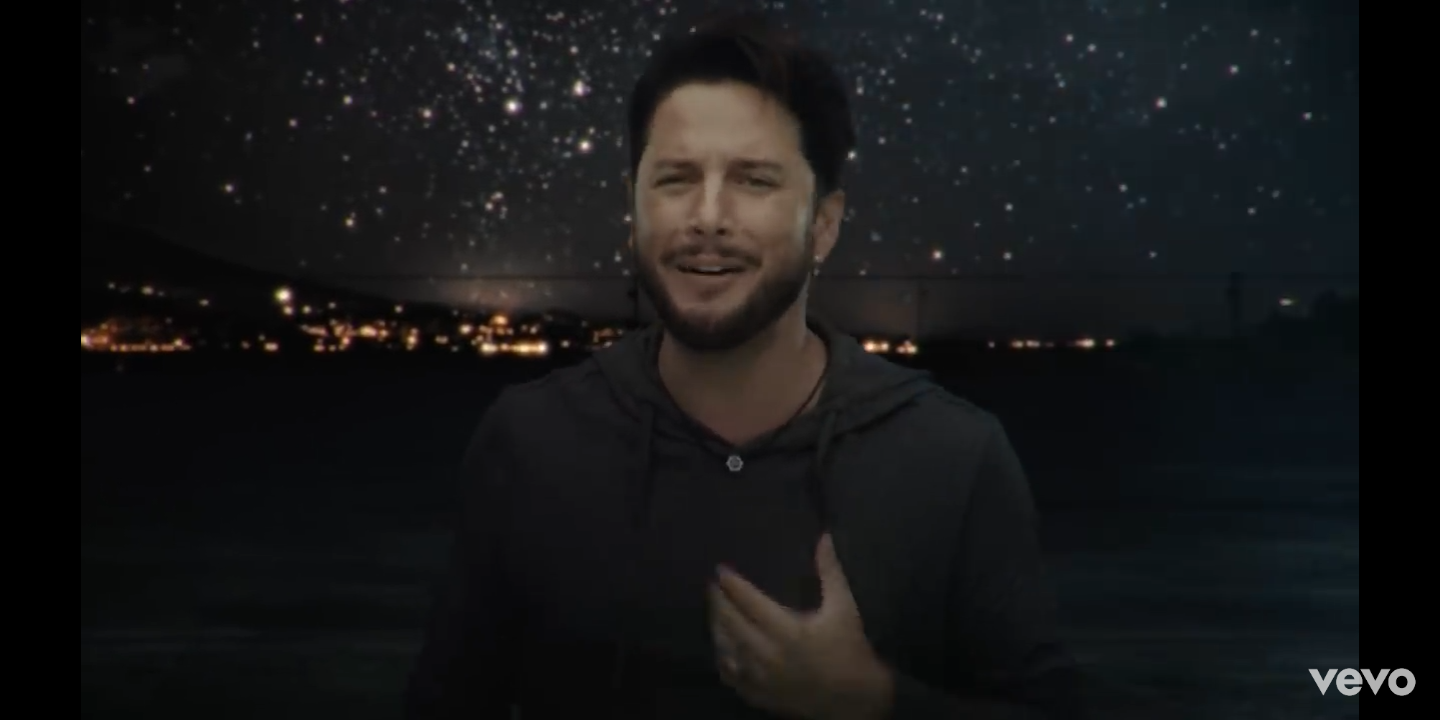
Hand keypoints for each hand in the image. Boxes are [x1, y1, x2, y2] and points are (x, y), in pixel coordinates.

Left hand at [708, 534, 893, 719]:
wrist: (855, 700)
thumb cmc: (851, 649)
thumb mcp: (844, 607)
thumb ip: (830, 571)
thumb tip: (824, 537)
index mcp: (790, 632)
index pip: (751, 603)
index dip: (733, 585)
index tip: (721, 570)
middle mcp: (770, 656)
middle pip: (733, 624)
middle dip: (719, 602)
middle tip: (713, 586)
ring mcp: (762, 679)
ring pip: (727, 650)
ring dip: (717, 628)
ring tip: (714, 610)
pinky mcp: (761, 695)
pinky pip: (732, 676)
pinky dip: (723, 658)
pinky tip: (721, 645)